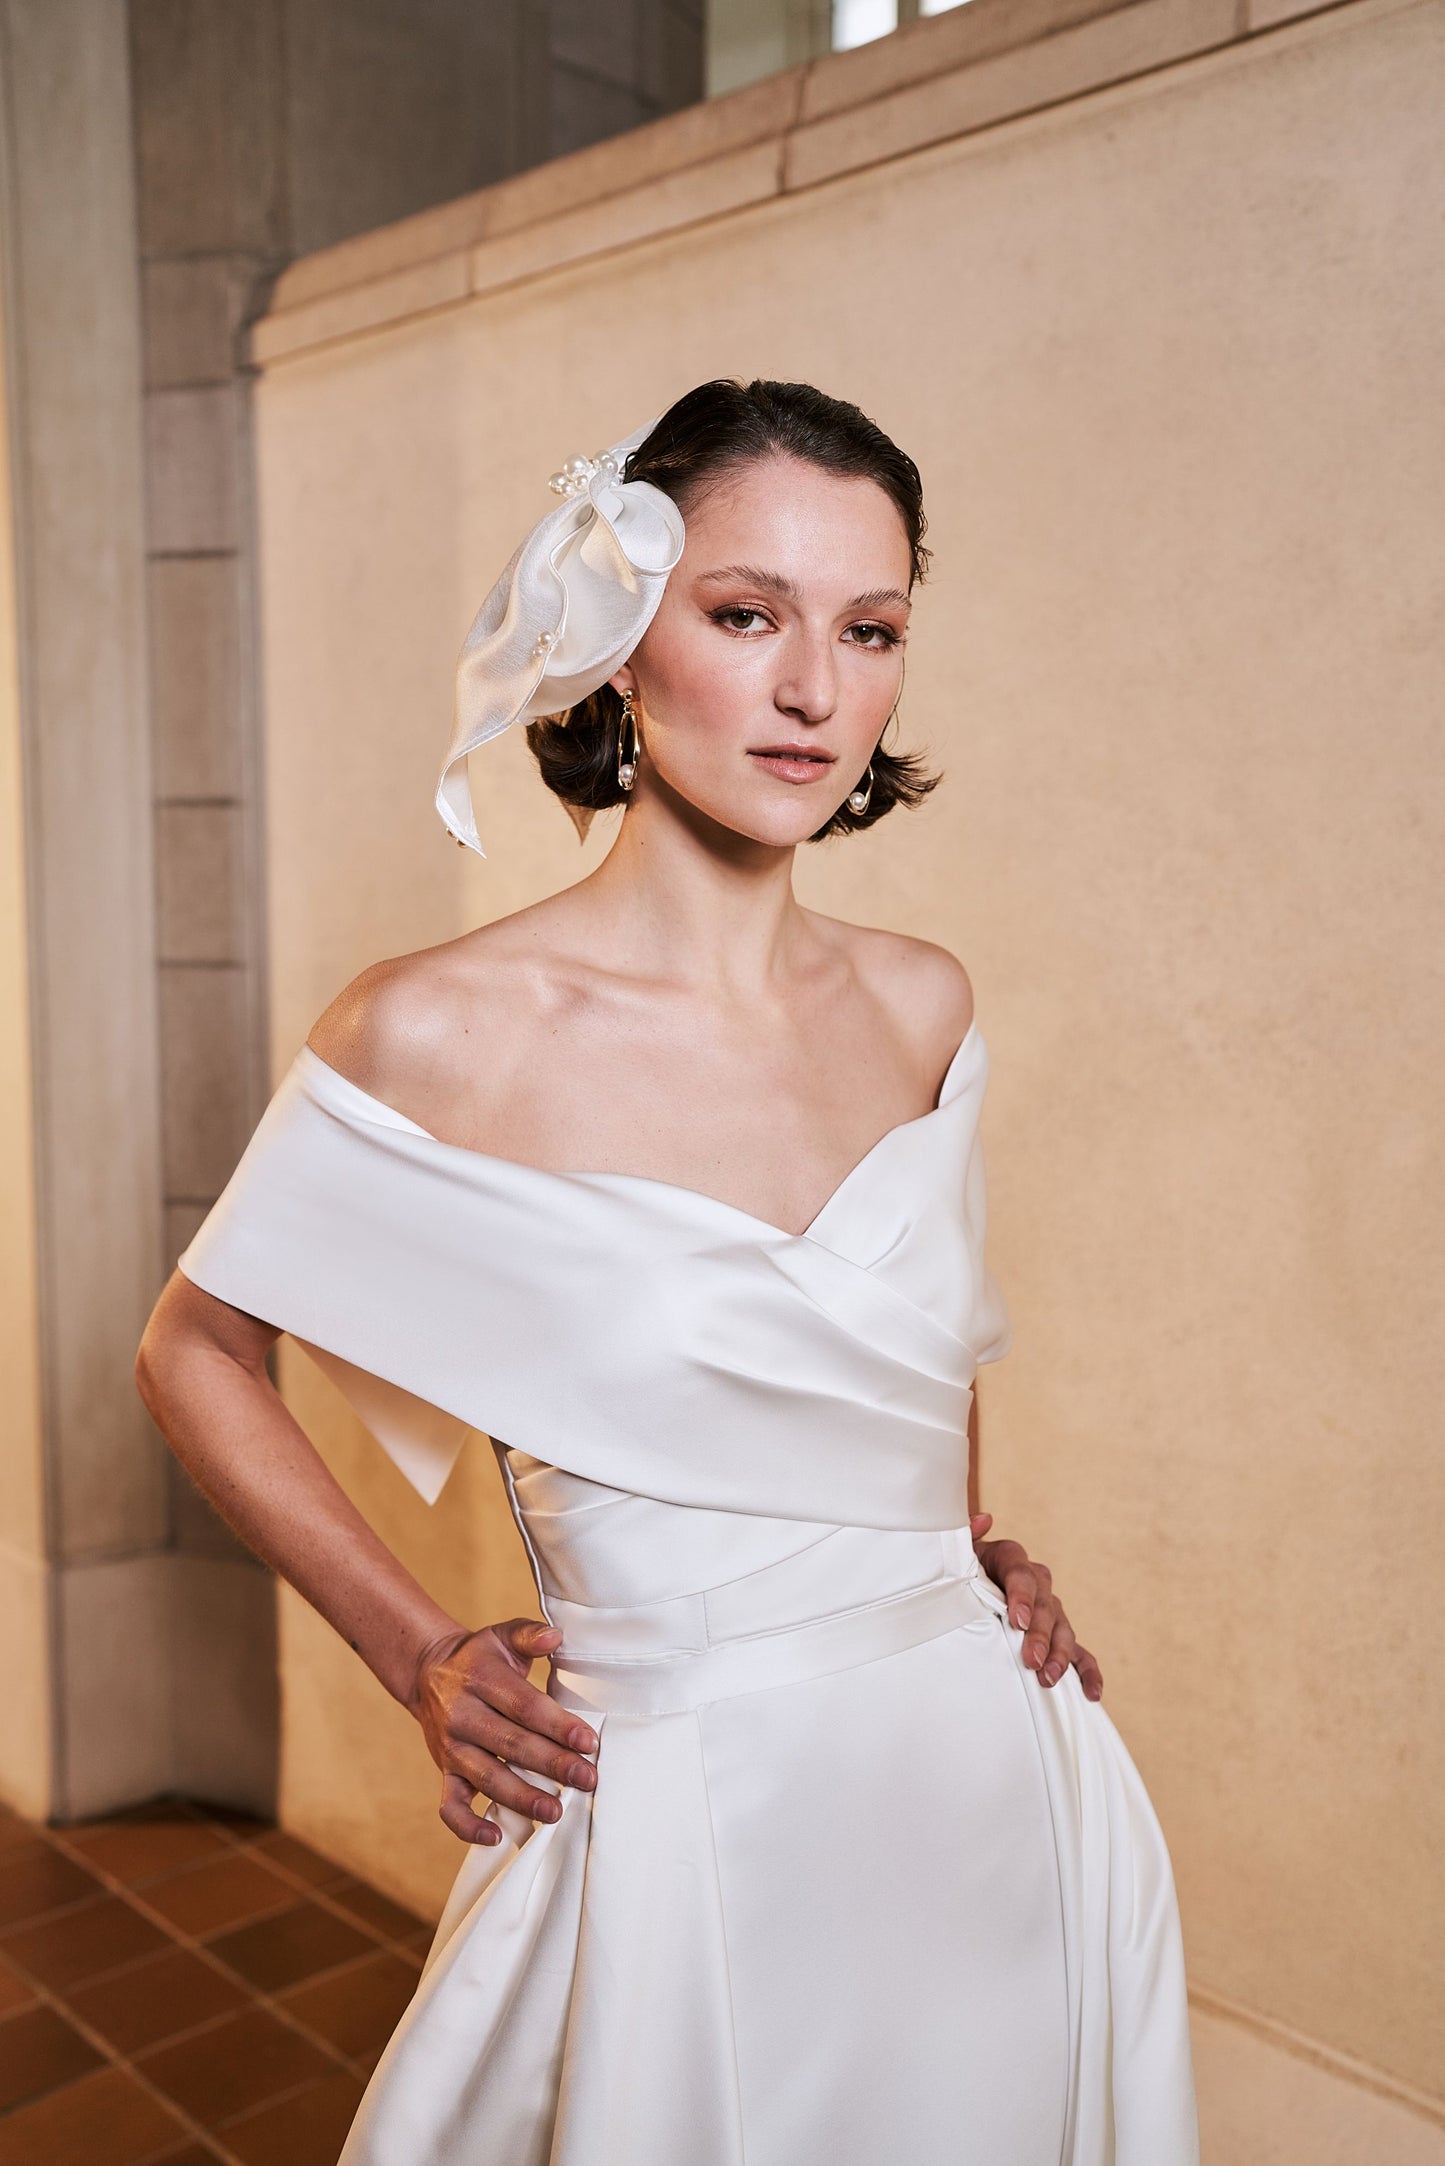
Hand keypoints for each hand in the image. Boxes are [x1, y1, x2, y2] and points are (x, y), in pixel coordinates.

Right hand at [411, 1618, 598, 1845]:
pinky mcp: (444, 1771)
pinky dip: (468, 1826)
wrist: (429, 1673)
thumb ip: (530, 1635)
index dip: (557, 1725)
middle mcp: (461, 1714)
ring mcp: (450, 1747)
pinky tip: (495, 1836)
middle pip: (510, 1744)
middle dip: (551, 1764)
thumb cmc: (481, 1657)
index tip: (588, 1742)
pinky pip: (450, 1806)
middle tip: (587, 1779)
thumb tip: (556, 1636)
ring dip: (522, 1798)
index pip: (523, 1706)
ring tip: (556, 1812)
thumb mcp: (502, 1636)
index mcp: (480, 1678)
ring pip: (486, 1778)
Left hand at [968, 1514, 1103, 1700]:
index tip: (1017, 1620)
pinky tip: (1091, 1693)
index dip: (1021, 1596)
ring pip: (1062, 1628)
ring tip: (1048, 1678)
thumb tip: (985, 1520)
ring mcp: (1049, 1608)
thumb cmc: (956, 1570)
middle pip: (1045, 1605)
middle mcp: (1034, 1582)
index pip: (1020, 1573)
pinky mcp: (1056, 1634)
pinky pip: (1079, 1651)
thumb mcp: (955, 1552)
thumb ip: (964, 1535)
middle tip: (1031, 1659)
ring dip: (1059, 1654)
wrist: (962, 1584)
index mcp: (1009, 1559)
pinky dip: (1087, 1671)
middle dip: (1040, 1634)